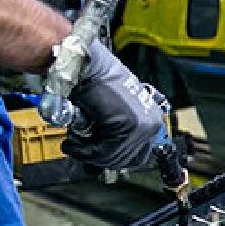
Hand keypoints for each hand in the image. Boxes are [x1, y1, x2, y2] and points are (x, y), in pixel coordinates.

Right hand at [64, 39, 171, 174]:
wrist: (86, 66)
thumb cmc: (95, 81)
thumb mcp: (114, 109)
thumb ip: (116, 130)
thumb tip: (107, 153)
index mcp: (153, 118)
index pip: (138, 154)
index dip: (113, 157)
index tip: (95, 155)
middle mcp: (153, 123)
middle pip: (127, 159)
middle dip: (100, 158)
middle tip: (81, 149)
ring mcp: (143, 126)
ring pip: (113, 158)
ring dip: (89, 155)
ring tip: (73, 144)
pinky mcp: (128, 127)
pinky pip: (104, 152)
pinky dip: (84, 151)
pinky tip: (72, 144)